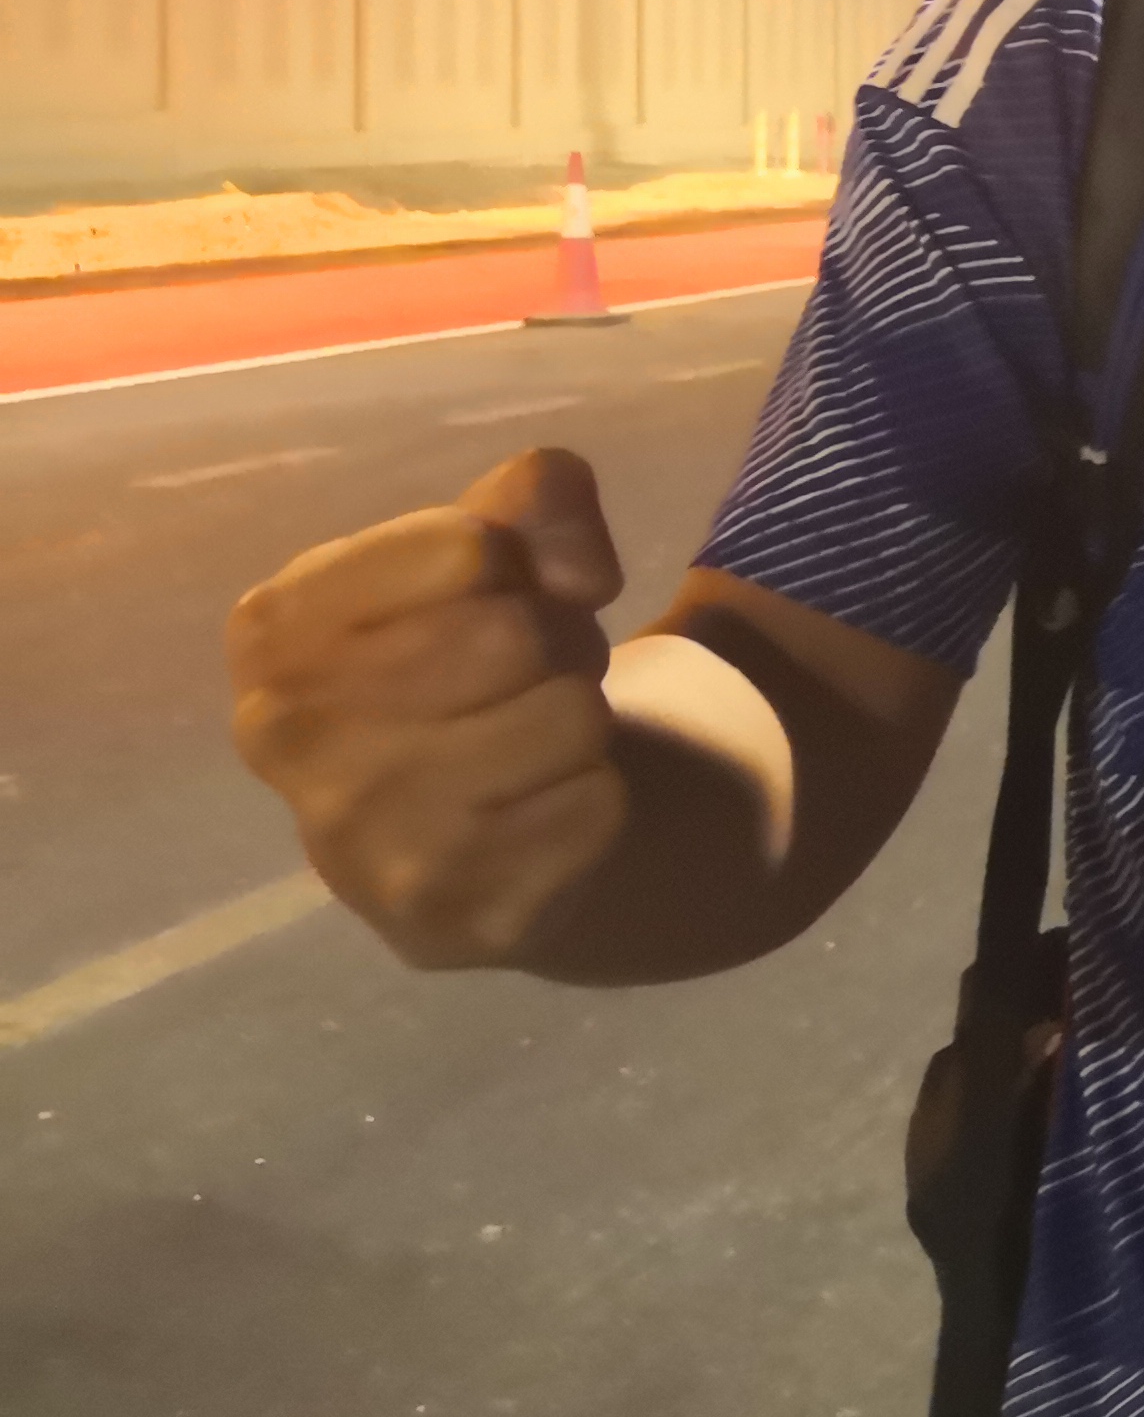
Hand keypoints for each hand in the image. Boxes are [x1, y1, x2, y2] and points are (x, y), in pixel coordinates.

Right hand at [225, 449, 632, 969]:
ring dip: (579, 719)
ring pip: (569, 720)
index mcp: (273, 629)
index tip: (493, 592)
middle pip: (521, 636)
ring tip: (530, 737)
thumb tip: (580, 569)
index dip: (516, 560)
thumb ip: (538, 499)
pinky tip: (537, 811)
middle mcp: (287, 739)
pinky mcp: (446, 916)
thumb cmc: (470, 658)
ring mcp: (357, 842)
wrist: (482, 822)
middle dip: (557, 641)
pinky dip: (596, 797)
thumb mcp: (488, 549)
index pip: (469, 548)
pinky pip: (597, 809)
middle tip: (527, 675)